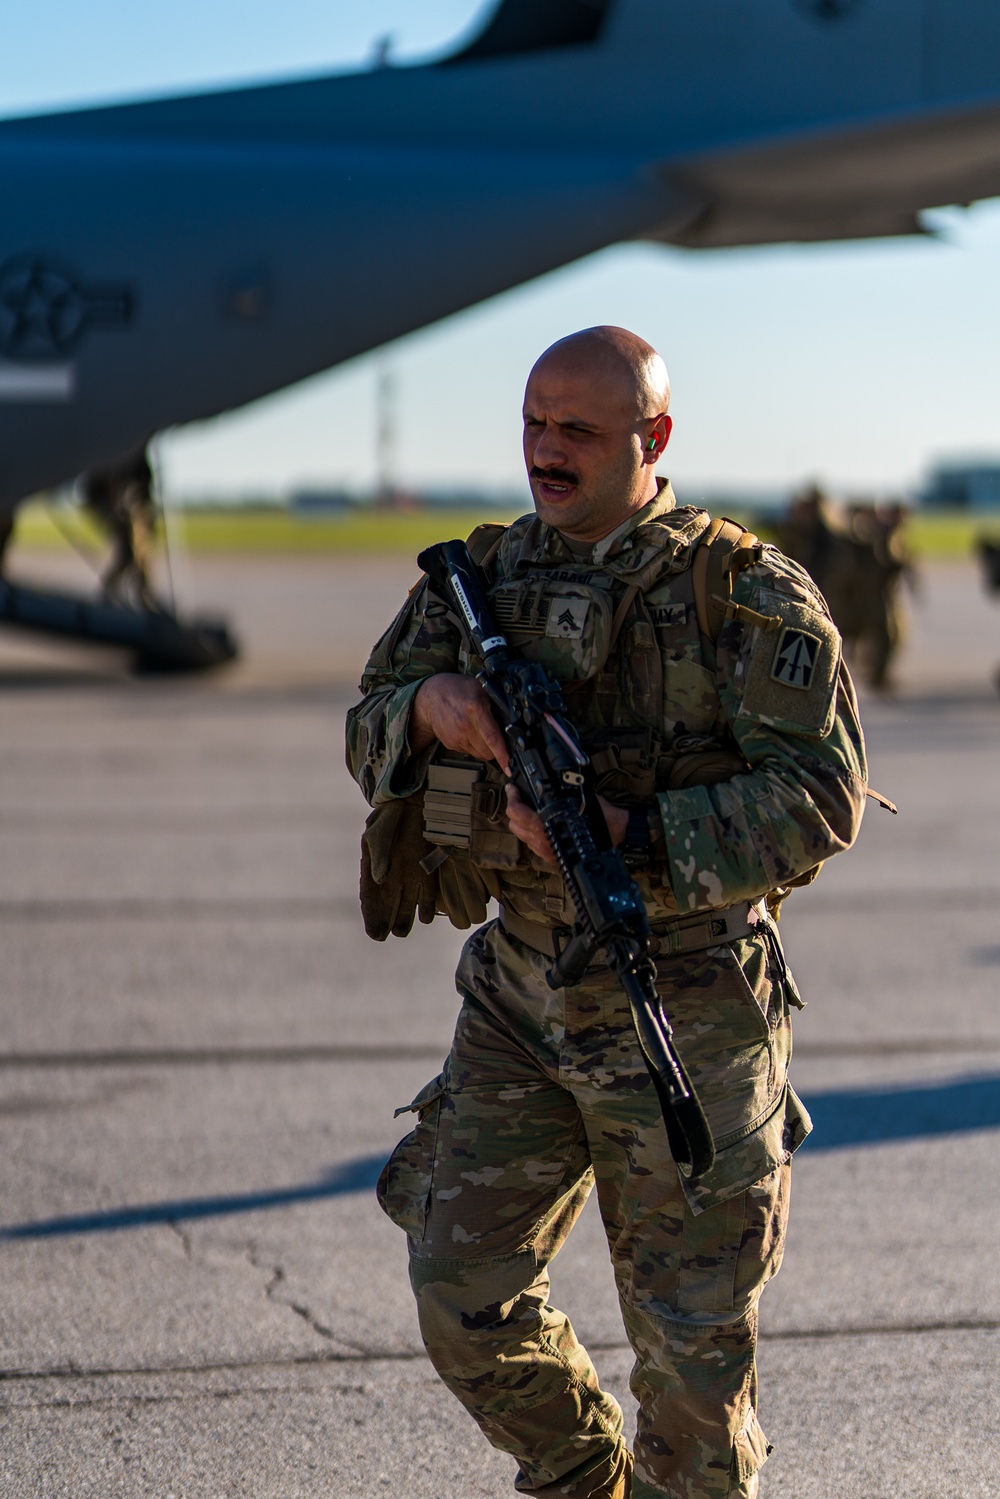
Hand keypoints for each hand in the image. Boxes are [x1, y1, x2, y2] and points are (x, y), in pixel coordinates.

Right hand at [410, 674, 508, 768]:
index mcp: (475, 710)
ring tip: (481, 733)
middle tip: (498, 741)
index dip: (503, 754)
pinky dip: (473, 746)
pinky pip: (468, 752)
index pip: (492, 737)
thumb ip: (496, 704)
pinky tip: (470, 732)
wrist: (432, 695)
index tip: (509, 766)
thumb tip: (512, 721)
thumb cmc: (457, 689)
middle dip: (497, 751)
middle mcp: (464, 726)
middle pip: (487, 751)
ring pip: (479, 754)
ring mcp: (456, 737)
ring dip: (485, 749)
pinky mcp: (450, 744)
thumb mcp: (481, 688)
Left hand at [504, 785, 627, 868]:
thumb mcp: (578, 796)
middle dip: (514, 810)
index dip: (512, 797)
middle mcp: (544, 841)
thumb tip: (544, 780)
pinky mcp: (552, 859)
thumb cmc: (600, 815)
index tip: (513, 788)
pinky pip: (533, 846)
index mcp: (548, 824)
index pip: (517, 812)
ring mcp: (547, 852)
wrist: (617, 833)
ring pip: (521, 837)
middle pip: (514, 825)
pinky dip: (531, 834)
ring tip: (528, 811)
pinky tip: (539, 825)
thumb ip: (560, 790)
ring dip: (521, 823)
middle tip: (519, 798)